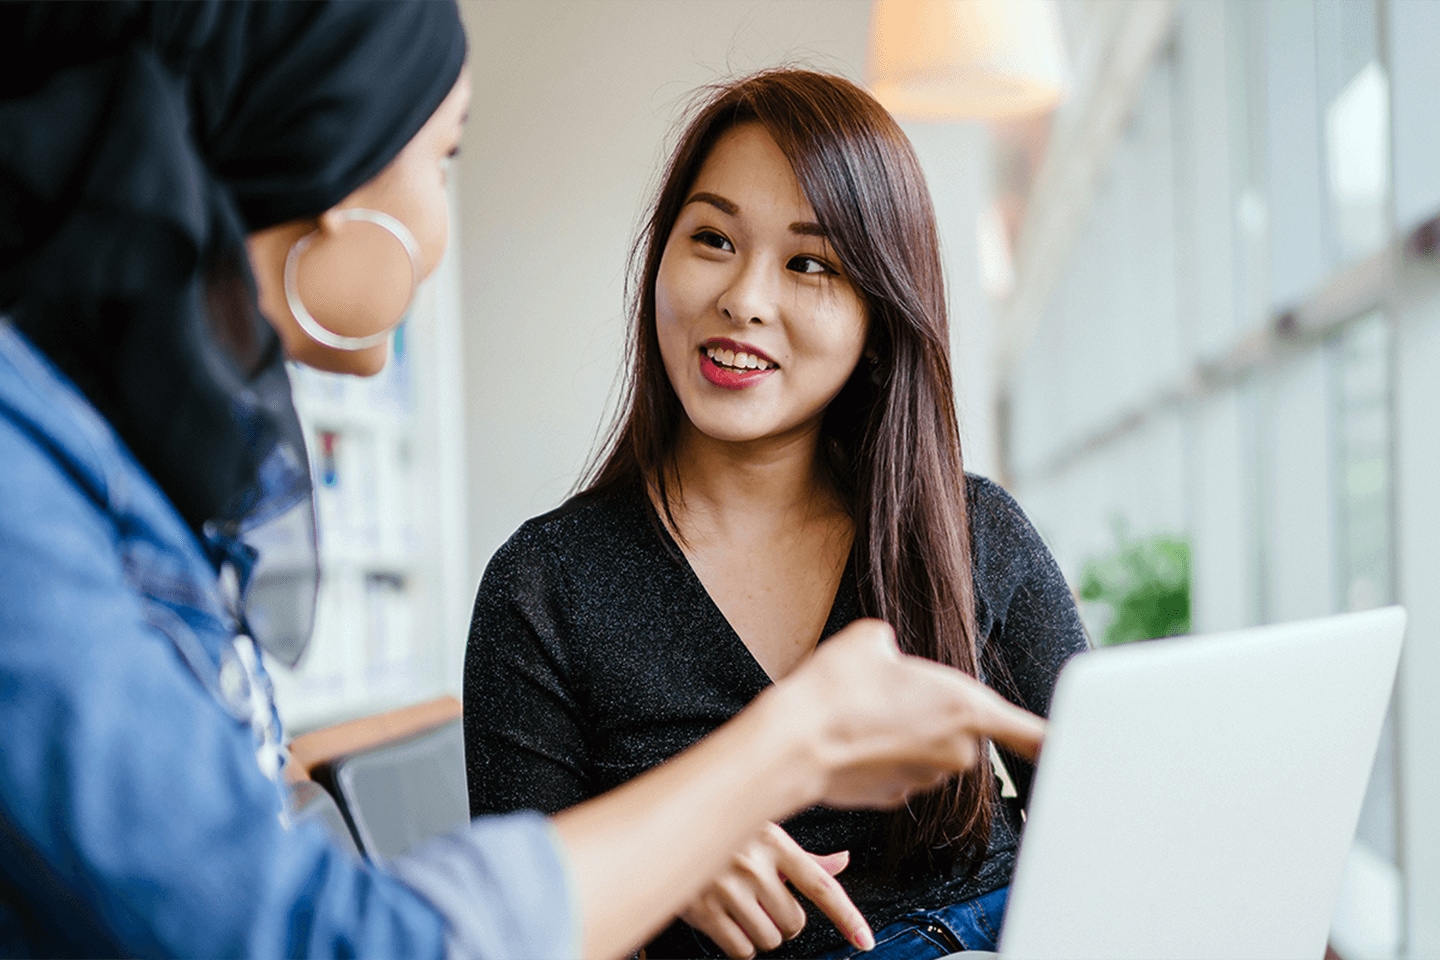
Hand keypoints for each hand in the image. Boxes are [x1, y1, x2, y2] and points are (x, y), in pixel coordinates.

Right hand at [678, 822, 873, 958]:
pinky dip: (740, 943)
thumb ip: (803, 856)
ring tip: (743, 905)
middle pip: (795, 923)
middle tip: (764, 901)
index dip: (847, 916)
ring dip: (762, 931)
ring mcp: (728, 889)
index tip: (864, 939)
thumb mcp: (764, 832)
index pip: (821, 885)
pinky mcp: (705, 911)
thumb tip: (842, 863)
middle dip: (784, 920)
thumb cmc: (721, 831)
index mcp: (774, 843)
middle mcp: (753, 865)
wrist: (666, 830)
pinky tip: (729, 919)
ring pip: (770, 939)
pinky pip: (742, 949)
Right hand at [776, 618, 1045, 808]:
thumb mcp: (872, 638)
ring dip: (906, 734)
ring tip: (863, 713)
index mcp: (967, 708)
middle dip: (934, 713)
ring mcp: (927, 779)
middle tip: (891, 692)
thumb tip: (889, 656)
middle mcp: (957, 751)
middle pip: (963, 730)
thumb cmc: (838, 686)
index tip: (1082, 754)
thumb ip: (897, 647)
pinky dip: (883, 756)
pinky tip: (853, 739)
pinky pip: (902, 770)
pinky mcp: (897, 797)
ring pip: (928, 750)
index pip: (1032, 733)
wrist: (796, 741)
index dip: (1059, 743)